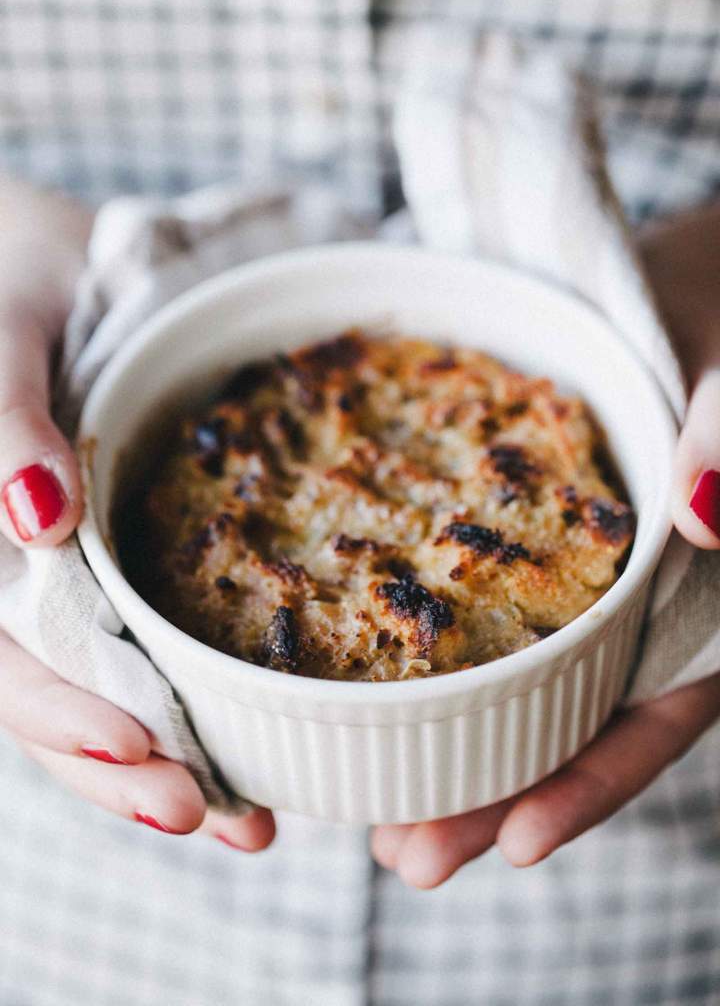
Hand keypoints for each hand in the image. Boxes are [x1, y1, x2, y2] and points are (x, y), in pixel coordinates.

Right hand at [0, 176, 274, 850]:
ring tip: (245, 821)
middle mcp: (11, 583)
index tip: (137, 743)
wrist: (55, 269)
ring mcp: (64, 587)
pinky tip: (240, 757)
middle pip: (47, 702)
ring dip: (159, 766)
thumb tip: (37, 514)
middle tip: (205, 814)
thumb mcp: (0, 336)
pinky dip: (185, 713)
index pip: (0, 654)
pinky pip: (139, 655)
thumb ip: (1, 420)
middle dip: (121, 766)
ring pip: (94, 699)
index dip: (57, 707)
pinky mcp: (117, 575)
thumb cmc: (17, 288)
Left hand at [373, 203, 719, 887]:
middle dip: (495, 795)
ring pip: (522, 683)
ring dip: (454, 747)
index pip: (658, 712)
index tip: (517, 841)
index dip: (593, 782)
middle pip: (572, 724)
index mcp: (704, 595)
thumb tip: (702, 513)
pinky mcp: (526, 546)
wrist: (679, 293)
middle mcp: (642, 602)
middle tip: (406, 854)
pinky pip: (483, 610)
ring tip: (373, 814)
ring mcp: (580, 578)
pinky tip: (371, 683)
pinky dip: (435, 654)